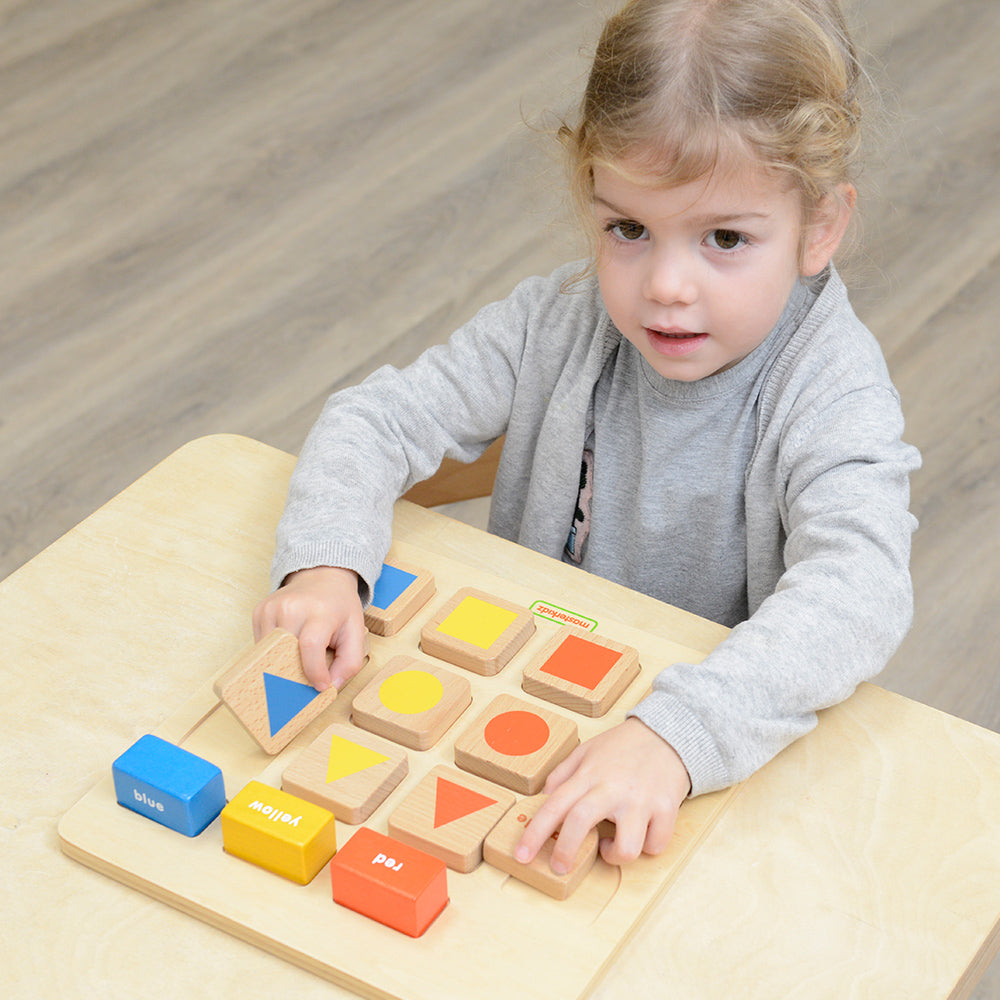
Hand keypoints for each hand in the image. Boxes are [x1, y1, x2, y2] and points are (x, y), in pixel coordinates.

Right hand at [252, 566, 366, 691]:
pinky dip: (273, 653)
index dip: (314, 672)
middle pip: (286, 655)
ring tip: (297, 662)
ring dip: (283, 664)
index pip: (310, 646)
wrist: (322, 577)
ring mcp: (271, 609)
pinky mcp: (259, 612)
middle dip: (296, 675)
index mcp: (320, 611)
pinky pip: (262, 645)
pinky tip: (288, 647)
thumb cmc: (339, 606)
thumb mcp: (356, 631)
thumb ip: (350, 662)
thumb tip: (330, 686)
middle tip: (305, 685)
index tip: (320, 685)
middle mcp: (291, 608)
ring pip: (270, 653)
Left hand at [514, 717, 690, 871]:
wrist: (667, 735)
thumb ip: (563, 774)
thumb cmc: (622, 746)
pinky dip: (646, 848)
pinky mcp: (666, 809)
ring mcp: (641, 801)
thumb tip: (544, 799)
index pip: (554, 805)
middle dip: (565, 852)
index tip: (521, 855)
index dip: (534, 833)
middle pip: (580, 824)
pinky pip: (655, 846)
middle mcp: (612, 788)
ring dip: (614, 856)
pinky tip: (639, 835)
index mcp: (589, 774)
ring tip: (609, 847)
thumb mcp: (586, 751)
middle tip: (558, 866)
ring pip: (626, 849)